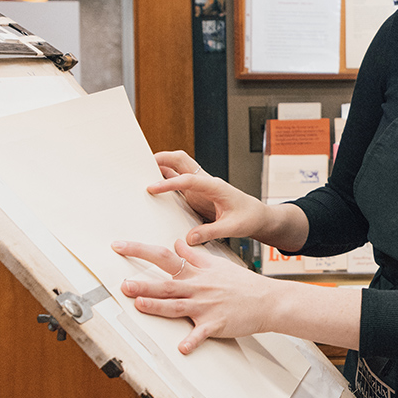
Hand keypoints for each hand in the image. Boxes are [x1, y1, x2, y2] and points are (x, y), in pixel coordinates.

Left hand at [111, 237, 272, 353]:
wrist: (268, 300)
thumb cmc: (244, 284)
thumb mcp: (217, 264)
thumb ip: (194, 255)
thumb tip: (177, 243)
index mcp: (197, 274)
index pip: (165, 257)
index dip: (140, 251)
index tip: (119, 246)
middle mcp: (198, 288)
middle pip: (167, 285)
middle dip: (145, 285)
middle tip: (124, 284)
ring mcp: (207, 307)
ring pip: (178, 306)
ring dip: (158, 306)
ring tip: (140, 305)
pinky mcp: (216, 324)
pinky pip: (202, 334)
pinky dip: (192, 341)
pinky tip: (182, 348)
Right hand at [149, 150, 267, 244]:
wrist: (257, 215)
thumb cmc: (248, 218)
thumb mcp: (232, 228)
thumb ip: (211, 232)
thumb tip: (189, 238)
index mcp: (215, 186)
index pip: (189, 180)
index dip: (169, 183)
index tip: (152, 188)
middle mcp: (206, 181)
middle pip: (182, 160)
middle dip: (162, 158)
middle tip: (141, 163)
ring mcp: (200, 185)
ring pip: (178, 167)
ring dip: (161, 166)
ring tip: (140, 170)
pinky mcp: (197, 192)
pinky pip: (178, 180)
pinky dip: (165, 178)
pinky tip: (153, 184)